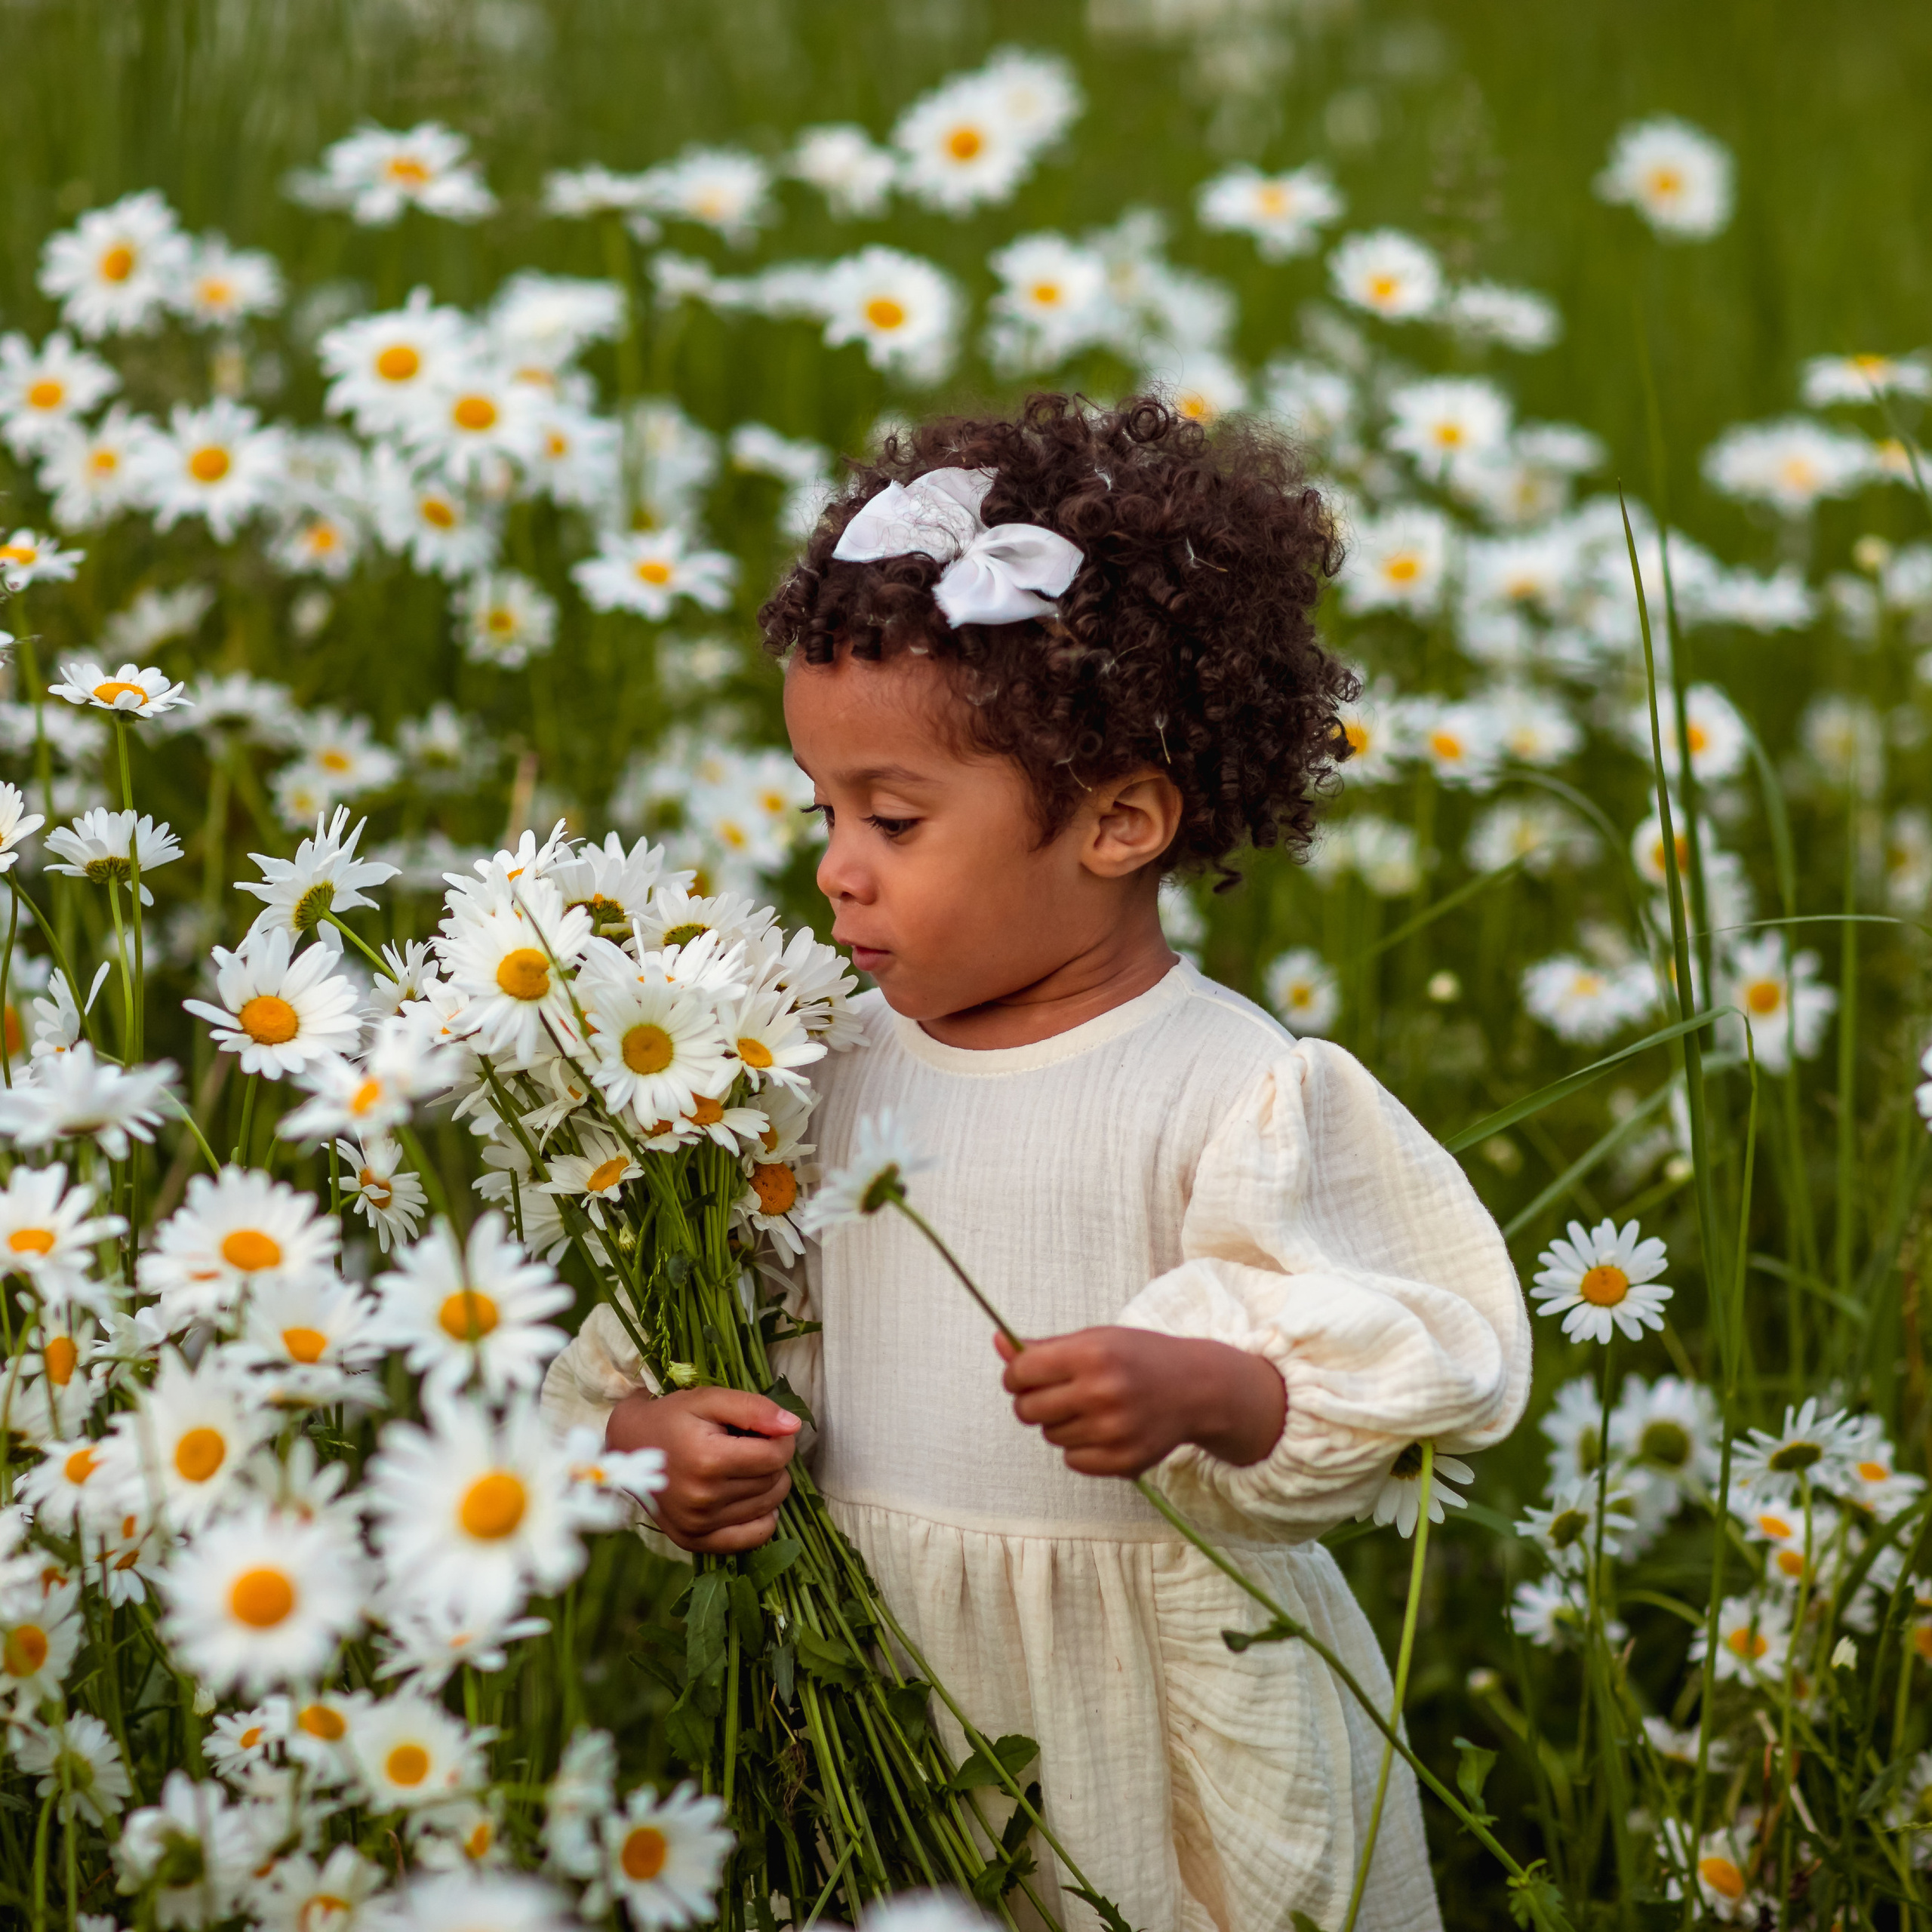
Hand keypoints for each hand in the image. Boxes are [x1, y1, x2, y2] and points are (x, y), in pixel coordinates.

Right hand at [605, 1386, 799, 1552]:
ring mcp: (698, 1525)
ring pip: (768, 1507)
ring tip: (741, 1467)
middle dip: (772, 1460)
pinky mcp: (694, 1541)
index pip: (776, 1456)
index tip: (764, 1429)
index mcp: (708, 1460)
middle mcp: (704, 1499)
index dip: (780, 1438)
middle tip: (748, 1445)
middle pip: (774, 1482)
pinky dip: (761, 1519)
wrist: (626, 1449)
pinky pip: (752, 1539)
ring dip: (767, 1485)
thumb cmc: (671, 1418)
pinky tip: (747, 1498)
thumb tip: (793, 1425)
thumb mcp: (708, 1399)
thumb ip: (753, 1408)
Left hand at [996, 1327, 1285, 1477]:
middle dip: (1033, 1402)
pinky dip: (1080, 1448)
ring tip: (1091, 1408)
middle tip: (1056, 1394)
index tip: (1025, 1376)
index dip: (1015, 1375)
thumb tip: (998, 1342)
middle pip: (1028, 1411)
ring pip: (1051, 1436)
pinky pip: (1073, 1461)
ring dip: (1060, 1424)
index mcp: (1092, 1354)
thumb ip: (1045, 1346)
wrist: (1196, 1388)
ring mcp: (1114, 1431)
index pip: (1022, 1372)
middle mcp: (1102, 1392)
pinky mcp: (1124, 1461)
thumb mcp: (1095, 1339)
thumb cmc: (1138, 1357)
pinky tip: (1103, 1429)